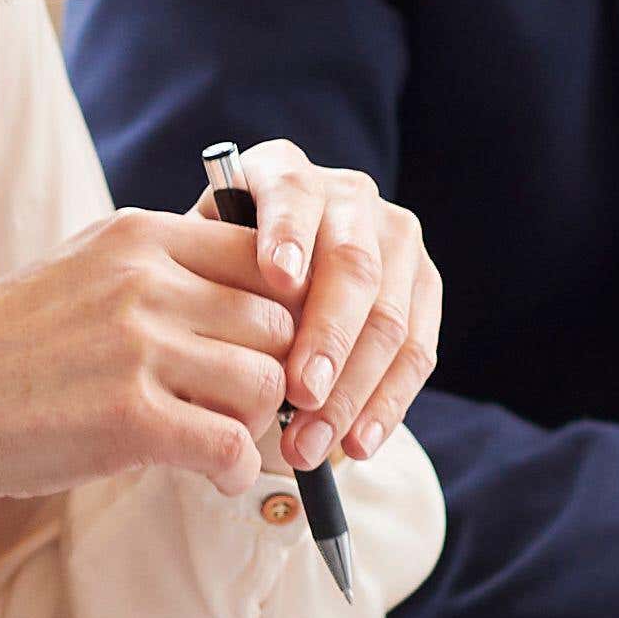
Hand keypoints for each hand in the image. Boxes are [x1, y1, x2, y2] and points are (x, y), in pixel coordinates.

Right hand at [0, 211, 314, 510]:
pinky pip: (230, 447)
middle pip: (278, 324)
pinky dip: (237, 471)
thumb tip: (254, 290)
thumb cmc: (14, 344)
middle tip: (248, 406)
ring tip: (227, 441)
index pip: (265, 255)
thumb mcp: (85, 269)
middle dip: (276, 371)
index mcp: (139, 237)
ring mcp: (138, 350)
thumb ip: (161, 268)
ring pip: (266, 384)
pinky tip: (215, 478)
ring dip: (258, 424)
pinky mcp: (132, 420)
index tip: (267, 346)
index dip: (284, 307)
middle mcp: (145, 283)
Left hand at [202, 147, 444, 466]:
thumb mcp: (195, 272)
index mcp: (283, 173)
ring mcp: (394, 239)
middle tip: (298, 394)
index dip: (287, 233)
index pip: (292, 194)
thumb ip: (204, 286)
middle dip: (327, 338)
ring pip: (389, 318)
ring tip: (310, 444)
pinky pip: (417, 353)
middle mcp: (347, 195)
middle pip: (353, 265)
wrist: (258, 291)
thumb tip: (213, 337)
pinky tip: (355, 444)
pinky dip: (385, 406)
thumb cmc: (212, 284)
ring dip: (351, 390)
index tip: (278, 278)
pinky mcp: (424, 287)